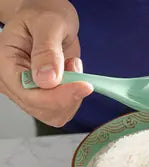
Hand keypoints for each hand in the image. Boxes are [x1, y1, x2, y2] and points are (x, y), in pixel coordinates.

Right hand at [0, 0, 92, 126]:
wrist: (48, 18)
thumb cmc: (44, 14)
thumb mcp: (48, 23)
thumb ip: (47, 51)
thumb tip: (47, 80)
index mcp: (6, 63)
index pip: (29, 95)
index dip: (58, 96)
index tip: (84, 86)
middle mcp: (14, 84)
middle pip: (43, 110)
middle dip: (68, 95)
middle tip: (74, 66)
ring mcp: (29, 94)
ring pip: (56, 114)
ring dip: (73, 95)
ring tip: (70, 65)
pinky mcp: (45, 99)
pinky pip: (64, 110)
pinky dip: (75, 96)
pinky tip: (71, 75)